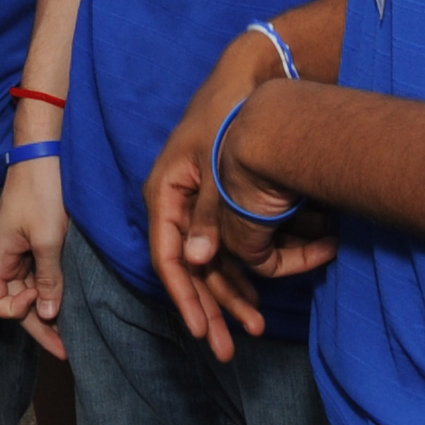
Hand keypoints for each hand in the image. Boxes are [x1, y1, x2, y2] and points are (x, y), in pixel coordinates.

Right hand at [0, 155, 69, 357]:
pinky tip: (70, 295)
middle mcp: (5, 255)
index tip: (38, 298)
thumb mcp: (47, 237)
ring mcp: (19, 247)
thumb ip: (47, 277)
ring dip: (47, 306)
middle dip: (38, 324)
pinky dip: (52, 286)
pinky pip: (38, 272)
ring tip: (73, 328)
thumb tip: (46, 313)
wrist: (47, 150)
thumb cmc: (41, 189)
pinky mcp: (34, 238)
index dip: (14, 311)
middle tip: (66, 349)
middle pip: (13, 301)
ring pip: (28, 289)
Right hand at [143, 39, 335, 361]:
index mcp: (165, 192)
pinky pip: (227, 247)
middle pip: (189, 268)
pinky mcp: (221, 203)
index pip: (167, 256)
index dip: (185, 296)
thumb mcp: (217, 167)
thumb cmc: (229, 115)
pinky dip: (243, 273)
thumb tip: (196, 260)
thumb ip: (208, 216)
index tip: (202, 329)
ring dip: (230, 297)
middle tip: (227, 349)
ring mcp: (199, 205)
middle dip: (210, 310)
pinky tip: (259, 299)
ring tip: (251, 331)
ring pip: (210, 263)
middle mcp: (177, 204)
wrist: (254, 75)